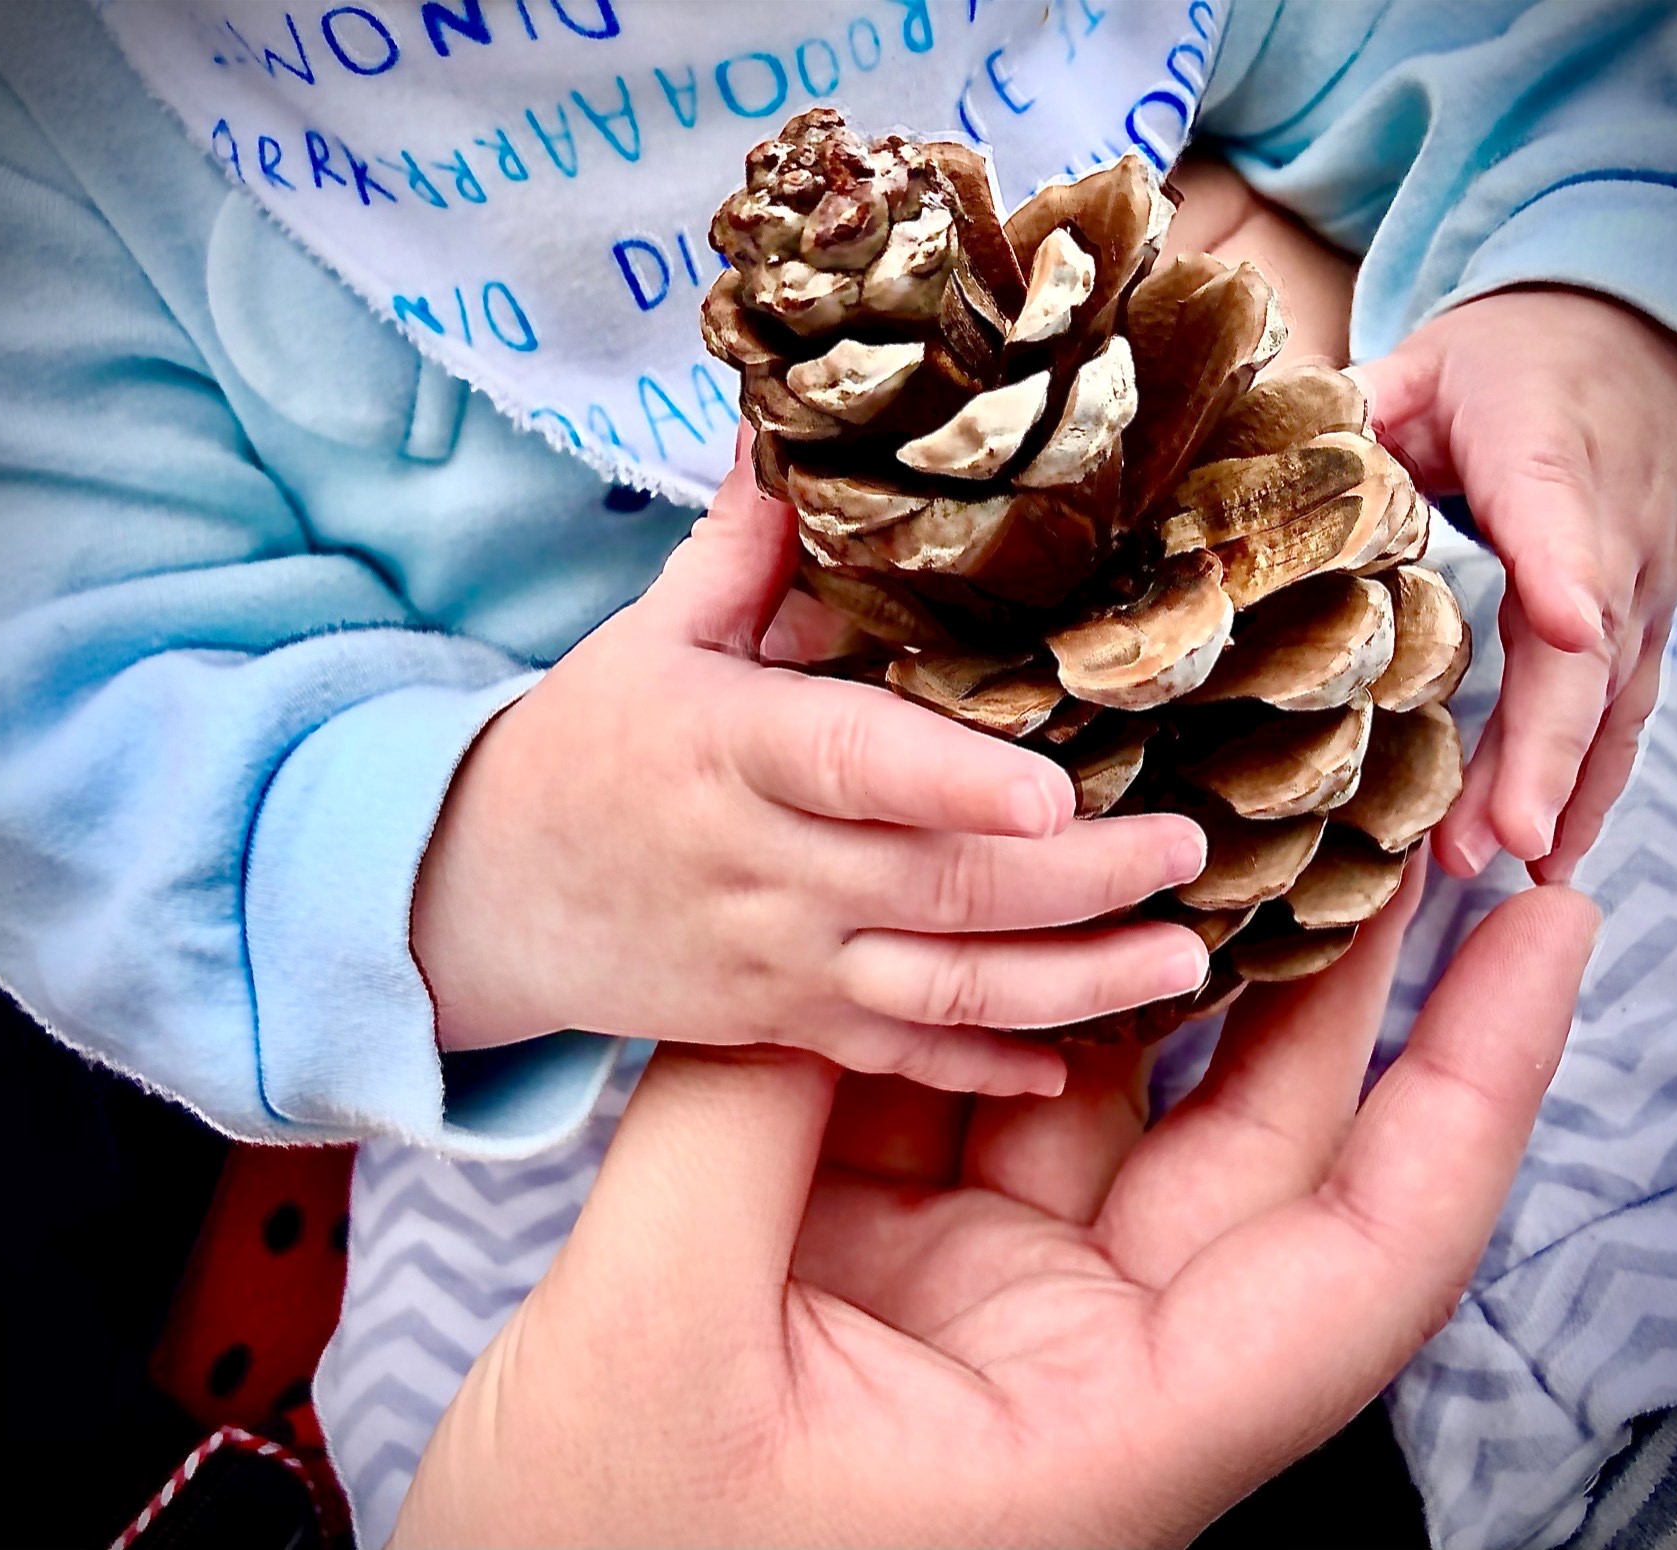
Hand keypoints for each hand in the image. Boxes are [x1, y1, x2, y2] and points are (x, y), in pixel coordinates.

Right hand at [393, 879, 1600, 1547]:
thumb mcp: (657, 1334)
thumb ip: (743, 1117)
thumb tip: (810, 943)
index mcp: (1102, 1430)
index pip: (1368, 1259)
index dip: (1477, 1088)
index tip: (1546, 932)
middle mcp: (1087, 1363)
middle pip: (1269, 1148)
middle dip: (1336, 975)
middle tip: (1385, 807)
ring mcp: (999, 1303)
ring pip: (1124, 1100)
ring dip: (1154, 958)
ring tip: (1194, 794)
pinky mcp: (906, 1258)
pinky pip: (989, 1099)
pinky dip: (999, 994)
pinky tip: (1011, 883)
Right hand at [410, 433, 1211, 1098]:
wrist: (485, 895)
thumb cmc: (588, 747)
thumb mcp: (655, 636)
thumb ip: (747, 547)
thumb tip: (798, 421)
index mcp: (730, 750)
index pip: (852, 765)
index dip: (953, 783)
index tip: (1057, 791)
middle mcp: (764, 868)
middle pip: (939, 887)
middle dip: (1078, 883)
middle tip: (1191, 855)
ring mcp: (778, 960)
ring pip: (940, 992)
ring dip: (1069, 986)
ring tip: (1181, 964)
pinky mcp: (784, 1025)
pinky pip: (897, 1059)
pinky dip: (986, 1069)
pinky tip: (1073, 1067)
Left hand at [1358, 287, 1676, 881]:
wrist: (1654, 337)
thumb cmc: (1524, 357)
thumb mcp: (1434, 362)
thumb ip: (1356, 415)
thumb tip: (1262, 467)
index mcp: (1549, 456)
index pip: (1560, 514)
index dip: (1564, 569)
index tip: (1563, 623)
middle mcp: (1611, 533)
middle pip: (1587, 650)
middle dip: (1544, 746)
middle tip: (1497, 836)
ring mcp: (1638, 587)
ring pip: (1609, 699)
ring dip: (1561, 784)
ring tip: (1507, 861)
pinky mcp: (1643, 622)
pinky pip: (1623, 712)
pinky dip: (1592, 784)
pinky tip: (1551, 853)